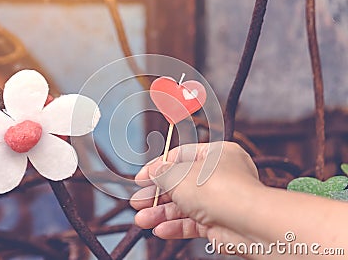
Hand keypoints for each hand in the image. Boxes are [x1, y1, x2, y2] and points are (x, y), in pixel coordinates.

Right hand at [130, 142, 264, 256]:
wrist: (247, 223)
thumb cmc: (220, 190)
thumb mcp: (180, 176)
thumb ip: (163, 174)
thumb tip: (153, 172)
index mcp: (216, 154)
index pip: (181, 156)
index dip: (158, 167)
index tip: (140, 178)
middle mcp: (219, 176)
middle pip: (180, 183)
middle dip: (156, 195)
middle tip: (138, 202)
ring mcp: (219, 200)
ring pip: (184, 206)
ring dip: (161, 213)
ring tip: (142, 220)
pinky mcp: (219, 223)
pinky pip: (193, 223)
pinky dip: (175, 227)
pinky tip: (160, 230)